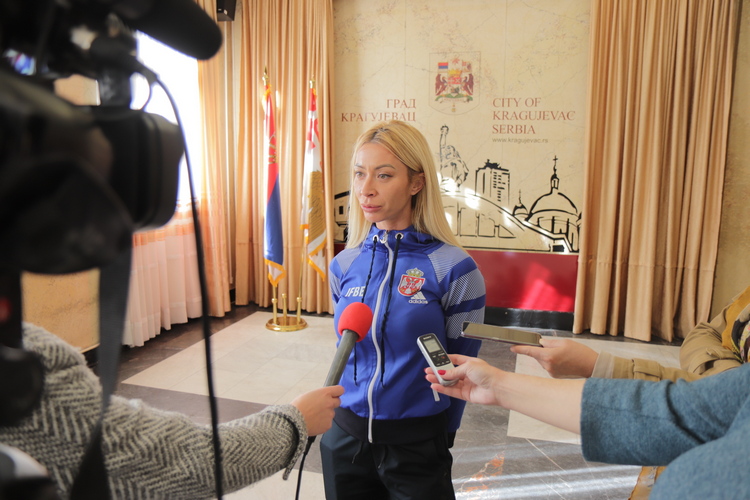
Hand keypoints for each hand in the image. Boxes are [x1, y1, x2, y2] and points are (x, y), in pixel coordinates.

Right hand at [290, 385, 343, 435]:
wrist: (294, 421)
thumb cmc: (298, 407)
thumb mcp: (308, 395)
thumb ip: (319, 396)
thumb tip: (322, 398)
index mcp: (325, 393)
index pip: (340, 390)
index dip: (337, 392)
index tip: (335, 395)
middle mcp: (330, 403)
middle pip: (338, 402)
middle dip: (332, 403)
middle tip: (323, 406)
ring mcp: (330, 414)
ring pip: (331, 413)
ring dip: (326, 414)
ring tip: (314, 416)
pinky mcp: (328, 425)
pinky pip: (328, 422)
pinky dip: (323, 423)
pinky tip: (314, 423)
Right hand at [425, 353, 584, 432]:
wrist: (498, 388)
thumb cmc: (488, 374)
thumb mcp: (468, 367)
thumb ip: (453, 371)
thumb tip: (442, 373)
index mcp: (469, 363)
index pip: (454, 359)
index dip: (444, 360)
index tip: (434, 360)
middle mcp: (467, 373)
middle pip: (449, 372)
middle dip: (439, 371)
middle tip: (428, 370)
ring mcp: (466, 384)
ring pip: (449, 382)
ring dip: (439, 380)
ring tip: (429, 377)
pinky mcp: (466, 394)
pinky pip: (451, 391)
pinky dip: (443, 388)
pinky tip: (435, 385)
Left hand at [510, 338, 597, 377]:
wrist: (592, 367)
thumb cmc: (580, 353)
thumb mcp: (564, 342)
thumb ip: (549, 342)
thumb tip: (540, 343)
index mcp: (548, 356)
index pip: (529, 351)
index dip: (519, 348)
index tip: (512, 347)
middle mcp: (547, 366)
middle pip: (537, 355)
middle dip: (542, 350)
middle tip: (555, 348)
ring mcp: (551, 372)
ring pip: (543, 361)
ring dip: (548, 357)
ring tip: (563, 355)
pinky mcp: (554, 376)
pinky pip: (548, 366)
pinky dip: (552, 362)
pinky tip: (564, 362)